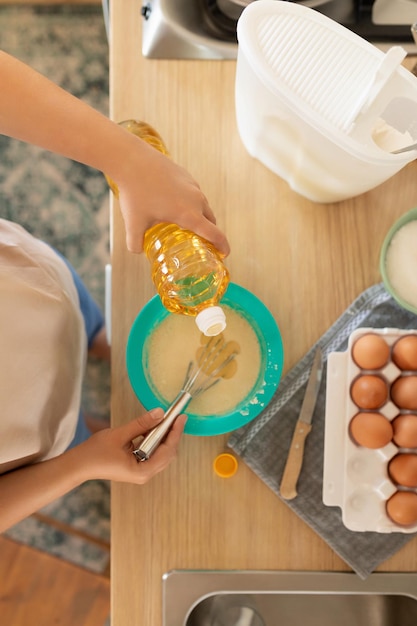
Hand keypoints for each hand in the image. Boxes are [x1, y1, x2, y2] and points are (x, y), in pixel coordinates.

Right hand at [81, 408, 186, 483]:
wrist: (79, 465)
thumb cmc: (96, 452)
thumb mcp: (120, 434)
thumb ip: (141, 424)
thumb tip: (160, 413)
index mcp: (142, 471)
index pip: (167, 451)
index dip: (175, 433)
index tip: (181, 418)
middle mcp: (145, 474)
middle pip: (167, 453)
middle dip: (172, 434)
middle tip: (175, 416)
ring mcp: (141, 471)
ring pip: (161, 453)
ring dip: (164, 436)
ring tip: (166, 419)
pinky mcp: (137, 467)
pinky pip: (152, 453)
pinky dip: (155, 440)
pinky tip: (153, 428)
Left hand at [115, 137, 229, 255]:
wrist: (132, 159)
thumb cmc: (135, 192)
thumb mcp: (133, 223)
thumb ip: (135, 242)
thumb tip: (137, 251)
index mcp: (189, 215)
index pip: (215, 234)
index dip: (222, 247)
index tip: (224, 255)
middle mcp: (196, 200)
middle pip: (211, 221)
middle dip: (210, 234)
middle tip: (202, 245)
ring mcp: (192, 186)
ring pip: (203, 206)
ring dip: (200, 217)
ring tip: (187, 225)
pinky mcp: (186, 176)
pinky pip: (194, 194)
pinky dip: (191, 204)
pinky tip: (174, 205)